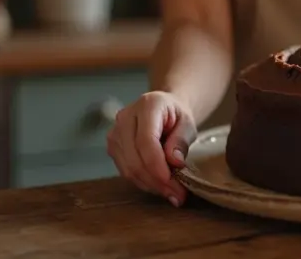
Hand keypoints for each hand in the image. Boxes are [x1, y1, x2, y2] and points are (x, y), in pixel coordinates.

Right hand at [106, 91, 195, 206]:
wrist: (164, 108)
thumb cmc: (177, 115)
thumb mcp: (188, 123)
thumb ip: (181, 140)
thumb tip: (174, 162)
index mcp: (147, 105)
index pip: (146, 141)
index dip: (157, 165)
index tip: (173, 183)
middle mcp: (125, 118)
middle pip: (134, 158)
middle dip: (156, 181)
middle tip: (178, 195)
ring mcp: (115, 133)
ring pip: (128, 169)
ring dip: (150, 185)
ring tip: (172, 193)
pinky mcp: (113, 147)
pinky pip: (125, 171)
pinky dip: (143, 182)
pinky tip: (159, 186)